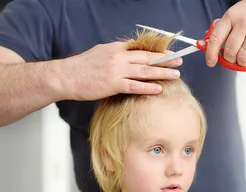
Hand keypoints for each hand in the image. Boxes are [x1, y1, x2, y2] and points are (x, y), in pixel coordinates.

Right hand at [58, 41, 182, 100]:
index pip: (141, 48)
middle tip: (179, 61)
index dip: (157, 51)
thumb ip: (116, 54)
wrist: (65, 76)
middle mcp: (118, 57)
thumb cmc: (81, 68)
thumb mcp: (100, 53)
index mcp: (116, 48)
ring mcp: (116, 71)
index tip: (169, 54)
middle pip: (147, 57)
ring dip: (162, 72)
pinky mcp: (112, 84)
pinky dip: (148, 87)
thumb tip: (129, 56)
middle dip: (165, 60)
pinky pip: (134, 86)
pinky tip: (159, 88)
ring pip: (144, 71)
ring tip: (175, 74)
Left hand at [205, 0, 245, 67]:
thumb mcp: (237, 13)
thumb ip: (225, 29)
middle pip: (229, 52)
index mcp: (232, 16)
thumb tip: (210, 46)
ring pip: (243, 59)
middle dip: (230, 59)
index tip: (211, 62)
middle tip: (234, 57)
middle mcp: (244, 23)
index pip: (216, 38)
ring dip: (243, 60)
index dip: (211, 53)